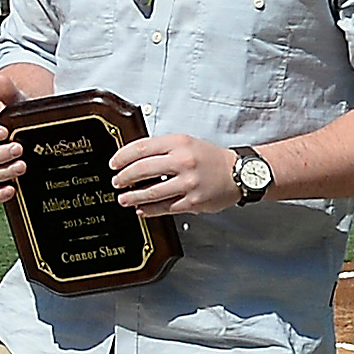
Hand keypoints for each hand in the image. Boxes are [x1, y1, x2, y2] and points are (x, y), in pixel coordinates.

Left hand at [110, 132, 237, 214]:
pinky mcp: (193, 202)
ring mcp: (188, 183)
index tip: (113, 164)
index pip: (141, 147)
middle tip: (116, 181)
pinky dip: (149, 209)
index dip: (122, 157)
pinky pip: (164, 207)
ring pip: (150, 192)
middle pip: (141, 169)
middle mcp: (183, 161)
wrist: (239, 173)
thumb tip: (131, 158)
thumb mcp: (186, 143)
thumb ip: (162, 148)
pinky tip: (141, 209)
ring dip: (132, 196)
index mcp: (179, 143)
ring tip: (123, 198)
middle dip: (123, 177)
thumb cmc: (209, 158)